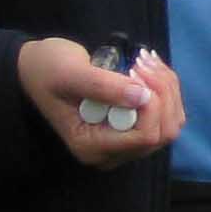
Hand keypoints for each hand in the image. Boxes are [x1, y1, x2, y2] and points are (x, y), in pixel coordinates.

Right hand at [17, 37, 186, 168]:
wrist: (39, 69)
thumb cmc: (48, 70)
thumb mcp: (70, 73)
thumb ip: (104, 87)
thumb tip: (143, 97)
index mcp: (91, 146)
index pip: (144, 136)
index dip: (152, 104)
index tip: (134, 70)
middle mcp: (111, 152)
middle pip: (164, 131)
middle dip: (163, 92)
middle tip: (140, 60)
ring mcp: (125, 141)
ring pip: (172, 121)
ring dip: (167, 86)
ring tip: (144, 59)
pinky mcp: (134, 126)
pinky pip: (167, 112)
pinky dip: (166, 86)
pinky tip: (148, 66)